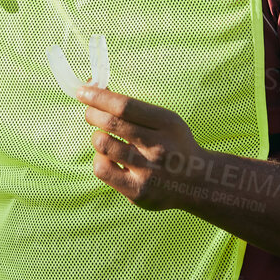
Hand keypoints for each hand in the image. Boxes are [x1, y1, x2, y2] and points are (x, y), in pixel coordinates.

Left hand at [78, 85, 207, 210]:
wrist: (197, 182)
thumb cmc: (173, 145)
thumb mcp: (165, 121)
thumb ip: (134, 108)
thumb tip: (96, 88)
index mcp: (167, 123)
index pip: (125, 106)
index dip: (98, 97)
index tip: (83, 91)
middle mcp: (159, 146)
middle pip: (111, 123)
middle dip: (93, 114)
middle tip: (91, 114)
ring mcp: (148, 171)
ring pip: (103, 145)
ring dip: (97, 137)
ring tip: (104, 138)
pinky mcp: (137, 191)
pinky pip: (102, 169)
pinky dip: (99, 159)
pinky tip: (108, 159)